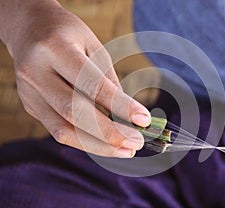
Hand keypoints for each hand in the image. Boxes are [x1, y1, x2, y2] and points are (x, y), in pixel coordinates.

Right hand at [2, 1, 150, 157]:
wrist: (30, 30)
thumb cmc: (69, 35)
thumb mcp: (94, 47)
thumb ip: (107, 82)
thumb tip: (127, 116)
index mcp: (54, 48)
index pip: (91, 84)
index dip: (120, 105)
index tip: (144, 120)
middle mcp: (35, 72)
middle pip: (74, 112)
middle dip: (110, 133)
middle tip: (137, 143)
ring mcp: (29, 92)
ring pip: (64, 130)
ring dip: (99, 146)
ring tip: (126, 150)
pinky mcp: (31, 106)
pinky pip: (59, 131)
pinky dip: (86, 141)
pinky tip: (106, 144)